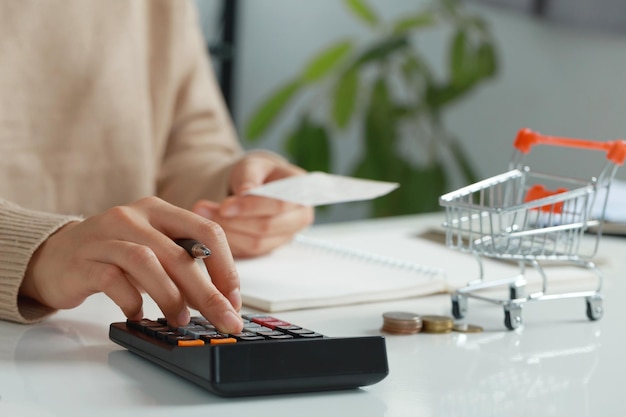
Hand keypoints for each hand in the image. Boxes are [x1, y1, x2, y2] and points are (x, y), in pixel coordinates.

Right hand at [20, 197, 242, 332]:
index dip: (226, 266)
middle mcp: (133, 216)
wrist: (53, 256)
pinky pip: (113, 280)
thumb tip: (221, 298)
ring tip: (181, 320)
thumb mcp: (153, 248)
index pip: (206, 231)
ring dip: (170, 296)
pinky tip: (139, 315)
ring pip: (147, 262)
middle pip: (180, 253)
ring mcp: (105, 236)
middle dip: (207, 292)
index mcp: (159, 210)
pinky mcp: (83, 261)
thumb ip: (183, 263)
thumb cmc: (113, 255)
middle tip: (223, 319)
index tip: (234, 298)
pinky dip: (132, 301)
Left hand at [192, 152, 313, 257]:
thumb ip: (249, 177)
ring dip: (226, 232)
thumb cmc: (256, 173)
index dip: (251, 207)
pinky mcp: (269, 248)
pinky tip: (209, 229)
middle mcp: (300, 217)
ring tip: (202, 215)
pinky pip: (248, 251)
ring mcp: (285, 236)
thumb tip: (245, 193)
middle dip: (233, 221)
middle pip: (267, 227)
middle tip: (203, 210)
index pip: (279, 204)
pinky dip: (227, 242)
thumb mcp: (252, 165)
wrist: (253, 187)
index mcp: (303, 193)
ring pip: (256, 243)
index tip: (224, 206)